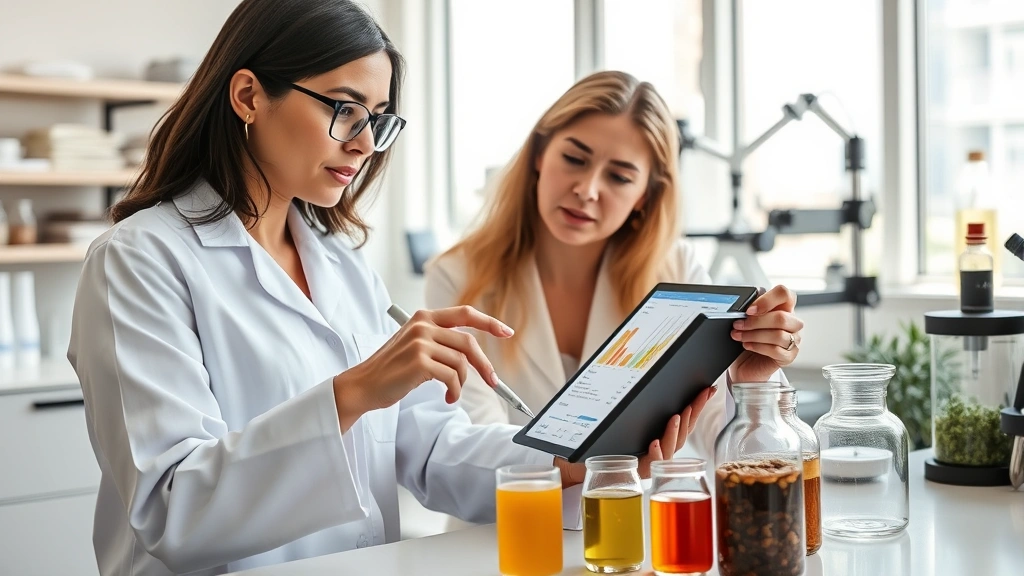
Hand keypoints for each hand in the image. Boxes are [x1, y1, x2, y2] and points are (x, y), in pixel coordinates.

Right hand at [333, 306, 513, 431]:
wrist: (363, 385)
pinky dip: (455, 391)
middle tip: (493, 381)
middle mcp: (422, 325)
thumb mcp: (414, 345)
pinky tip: (447, 397)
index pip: (464, 314)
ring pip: (461, 363)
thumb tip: (473, 353)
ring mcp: (420, 342)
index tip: (506, 332)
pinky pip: (452, 377)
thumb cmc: (391, 370)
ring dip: (463, 383)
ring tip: (452, 392)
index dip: (489, 322)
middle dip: (484, 365)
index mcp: (423, 317)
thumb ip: (439, 340)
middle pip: (469, 343)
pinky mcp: (419, 361)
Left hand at [555, 386, 717, 486]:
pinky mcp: (637, 471)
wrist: (585, 464)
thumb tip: (640, 372)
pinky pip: (649, 462)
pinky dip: (654, 452)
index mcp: (662, 436)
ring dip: (675, 431)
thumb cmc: (605, 441)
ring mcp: (651, 461)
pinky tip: (654, 442)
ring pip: (670, 446)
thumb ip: (636, 404)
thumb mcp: (624, 419)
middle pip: (684, 431)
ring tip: (679, 414)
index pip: (685, 419)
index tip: (709, 388)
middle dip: (694, 412)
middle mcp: (661, 449)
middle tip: (704, 394)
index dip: (698, 405)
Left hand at [728, 285, 802, 382]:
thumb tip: (740, 307)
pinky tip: (747, 345)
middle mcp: (792, 323)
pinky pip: (776, 350)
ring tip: (739, 336)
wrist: (744, 364)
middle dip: (755, 322)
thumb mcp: (747, 321)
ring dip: (754, 335)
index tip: (749, 310)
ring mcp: (793, 340)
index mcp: (783, 308)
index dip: (767, 300)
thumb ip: (749, 311)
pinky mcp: (789, 356)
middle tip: (738, 325)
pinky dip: (758, 347)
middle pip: (781, 317)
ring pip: (778, 335)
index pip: (784, 294)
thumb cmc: (747, 339)